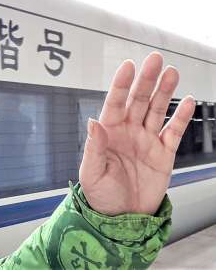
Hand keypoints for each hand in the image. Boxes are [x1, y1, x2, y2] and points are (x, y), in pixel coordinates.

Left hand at [79, 52, 194, 215]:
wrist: (123, 219)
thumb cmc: (101, 195)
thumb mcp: (92, 173)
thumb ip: (94, 147)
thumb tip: (92, 122)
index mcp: (109, 131)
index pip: (115, 102)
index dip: (121, 83)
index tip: (129, 65)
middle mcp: (128, 130)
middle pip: (139, 99)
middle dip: (147, 79)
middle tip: (155, 59)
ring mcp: (146, 140)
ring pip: (157, 110)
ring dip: (165, 92)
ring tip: (172, 72)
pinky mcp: (163, 154)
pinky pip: (173, 132)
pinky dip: (181, 117)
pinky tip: (187, 101)